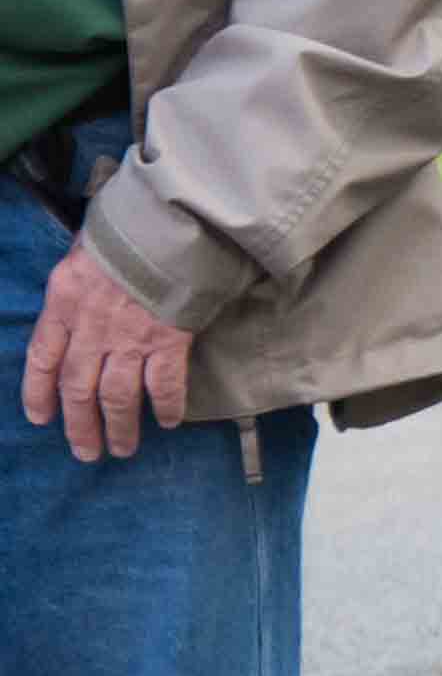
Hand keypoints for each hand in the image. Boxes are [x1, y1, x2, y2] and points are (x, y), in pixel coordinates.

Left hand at [23, 239, 190, 461]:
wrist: (169, 222)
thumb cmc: (126, 231)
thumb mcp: (80, 252)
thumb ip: (75, 283)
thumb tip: (78, 303)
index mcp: (63, 303)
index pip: (42, 357)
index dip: (38, 392)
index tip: (41, 418)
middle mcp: (91, 327)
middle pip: (78, 388)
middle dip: (80, 425)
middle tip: (85, 452)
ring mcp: (130, 337)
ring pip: (117, 396)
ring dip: (119, 427)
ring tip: (122, 449)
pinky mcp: (169, 340)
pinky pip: (164, 384)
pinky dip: (166, 406)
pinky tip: (168, 421)